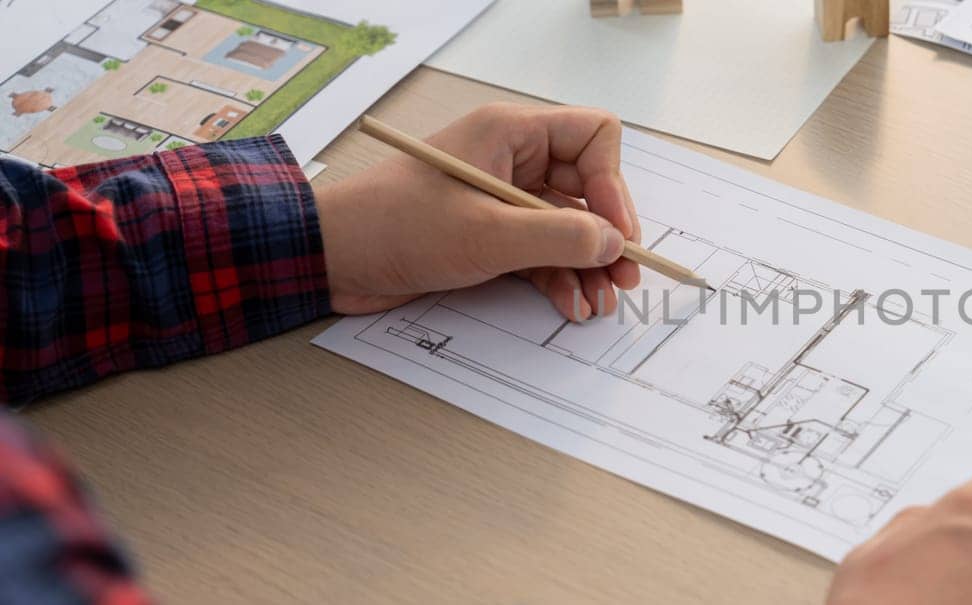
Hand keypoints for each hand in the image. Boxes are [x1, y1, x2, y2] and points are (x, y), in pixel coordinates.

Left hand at [315, 103, 640, 318]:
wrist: (332, 257)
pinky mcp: (490, 235)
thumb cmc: (395, 227)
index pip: (593, 138)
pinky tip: (569, 304)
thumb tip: (614, 244)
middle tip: (625, 278)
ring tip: (598, 304)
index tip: (618, 234)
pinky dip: (560, 278)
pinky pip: (542, 251)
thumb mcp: (486, 234)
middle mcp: (512, 160)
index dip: (614, 186)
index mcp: (510, 134)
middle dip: (608, 237)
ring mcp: (502, 199)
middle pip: (588, 189)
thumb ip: (558, 237)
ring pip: (568, 227)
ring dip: (588, 266)